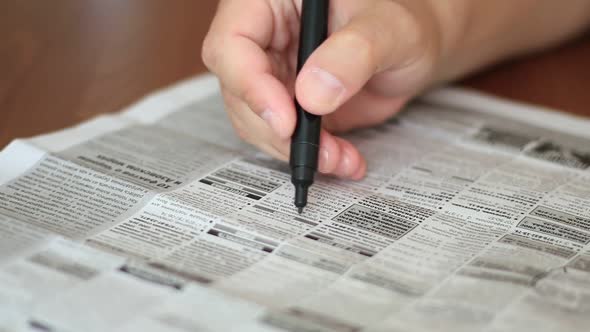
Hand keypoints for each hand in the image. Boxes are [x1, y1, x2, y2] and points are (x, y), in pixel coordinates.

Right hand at [202, 0, 451, 178]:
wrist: (415, 48)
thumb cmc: (403, 21)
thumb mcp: (388, 29)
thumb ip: (353, 54)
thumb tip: (311, 96)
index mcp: (272, 0)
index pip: (232, 42)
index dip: (250, 84)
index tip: (286, 121)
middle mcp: (265, 35)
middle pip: (237, 88)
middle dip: (276, 129)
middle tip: (320, 150)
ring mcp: (273, 71)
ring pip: (255, 119)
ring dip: (293, 149)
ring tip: (339, 158)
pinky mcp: (287, 102)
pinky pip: (281, 135)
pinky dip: (308, 154)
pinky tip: (341, 158)